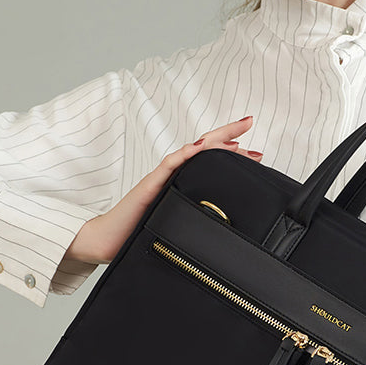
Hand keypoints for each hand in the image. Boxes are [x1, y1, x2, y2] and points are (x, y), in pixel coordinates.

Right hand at [65, 115, 260, 264]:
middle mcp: (172, 175)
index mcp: (181, 181)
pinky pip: (167, 167)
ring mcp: (160, 178)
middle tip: (249, 123)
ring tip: (234, 137)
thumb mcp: (178, 222)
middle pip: (203, 148)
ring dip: (212, 142)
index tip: (257, 150)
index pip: (209, 159)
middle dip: (227, 134)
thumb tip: (226, 224)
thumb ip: (197, 216)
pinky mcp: (148, 187)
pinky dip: (183, 155)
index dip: (231, 150)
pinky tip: (198, 148)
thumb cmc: (138, 232)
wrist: (108, 241)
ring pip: (189, 153)